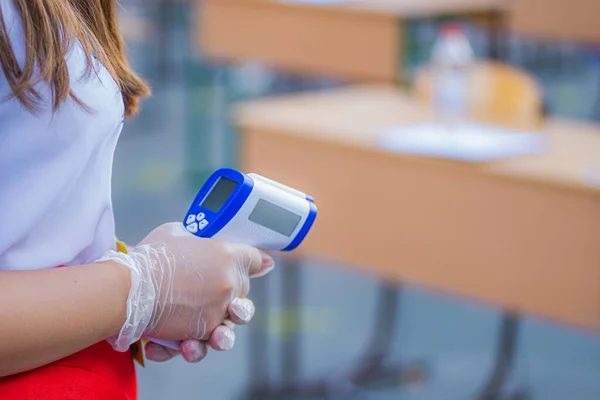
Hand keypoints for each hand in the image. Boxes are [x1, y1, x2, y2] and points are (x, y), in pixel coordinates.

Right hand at [97, 222, 273, 359]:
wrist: (129, 288)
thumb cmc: (151, 255)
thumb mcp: (177, 233)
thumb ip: (196, 238)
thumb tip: (199, 238)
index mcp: (228, 256)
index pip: (254, 258)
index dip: (258, 261)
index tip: (263, 264)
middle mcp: (229, 285)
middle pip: (243, 291)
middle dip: (235, 294)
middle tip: (217, 294)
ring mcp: (217, 311)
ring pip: (231, 324)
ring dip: (224, 329)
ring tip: (215, 334)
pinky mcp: (201, 332)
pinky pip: (203, 341)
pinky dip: (192, 344)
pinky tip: (183, 344)